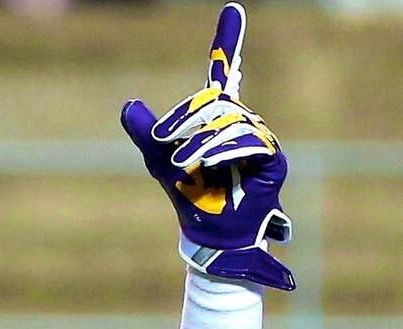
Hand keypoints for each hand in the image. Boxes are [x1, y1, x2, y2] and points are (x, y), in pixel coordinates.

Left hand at [120, 4, 294, 290]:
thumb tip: (129, 104)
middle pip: (217, 101)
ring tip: (181, 163)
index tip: (232, 10)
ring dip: (200, 140)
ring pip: (232, 121)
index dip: (227, 42)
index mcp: (215, 119)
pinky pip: (253, 141)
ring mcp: (259, 140)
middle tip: (163, 143)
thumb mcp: (158, 161)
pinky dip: (227, 150)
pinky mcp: (273, 160)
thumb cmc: (187, 197)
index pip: (223, 72)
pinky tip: (208, 163)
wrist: (209, 233)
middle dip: (187, 118)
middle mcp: (241, 123)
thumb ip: (147, 133)